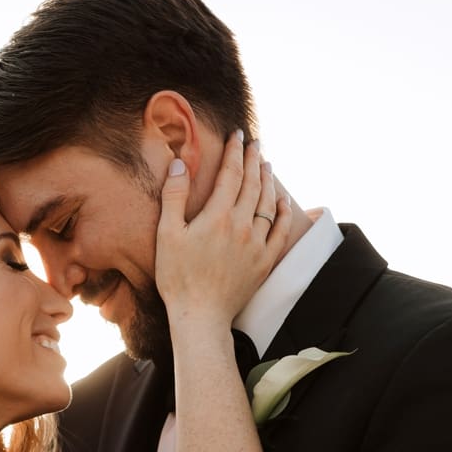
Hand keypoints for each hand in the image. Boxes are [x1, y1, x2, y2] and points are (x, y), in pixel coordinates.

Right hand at [154, 131, 290, 323]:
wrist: (201, 316)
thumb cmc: (178, 277)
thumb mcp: (167, 234)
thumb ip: (174, 196)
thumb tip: (182, 162)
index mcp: (218, 216)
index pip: (230, 174)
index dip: (234, 151)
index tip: (237, 134)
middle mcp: (242, 226)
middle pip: (252, 184)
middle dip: (253, 159)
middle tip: (254, 143)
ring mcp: (257, 244)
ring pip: (268, 204)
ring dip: (268, 181)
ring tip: (267, 164)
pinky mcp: (264, 262)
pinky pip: (281, 232)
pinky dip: (284, 213)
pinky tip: (283, 201)